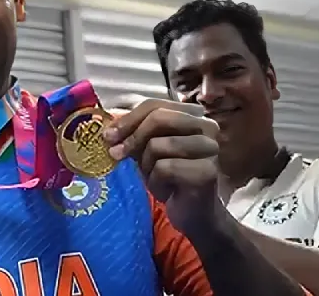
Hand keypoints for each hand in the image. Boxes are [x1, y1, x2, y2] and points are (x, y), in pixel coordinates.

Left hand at [103, 99, 220, 236]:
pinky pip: (165, 168)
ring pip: (158, 145)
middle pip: (158, 118)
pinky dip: (156, 182)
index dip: (128, 119)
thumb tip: (108, 131)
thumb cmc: (170, 177)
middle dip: (132, 138)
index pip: (154, 105)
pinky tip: (166, 191)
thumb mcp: (148, 150)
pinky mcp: (207, 171)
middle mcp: (207, 126)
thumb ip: (133, 134)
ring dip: (146, 166)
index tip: (107, 135)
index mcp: (193, 115)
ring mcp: (210, 148)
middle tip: (116, 154)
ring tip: (155, 178)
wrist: (194, 213)